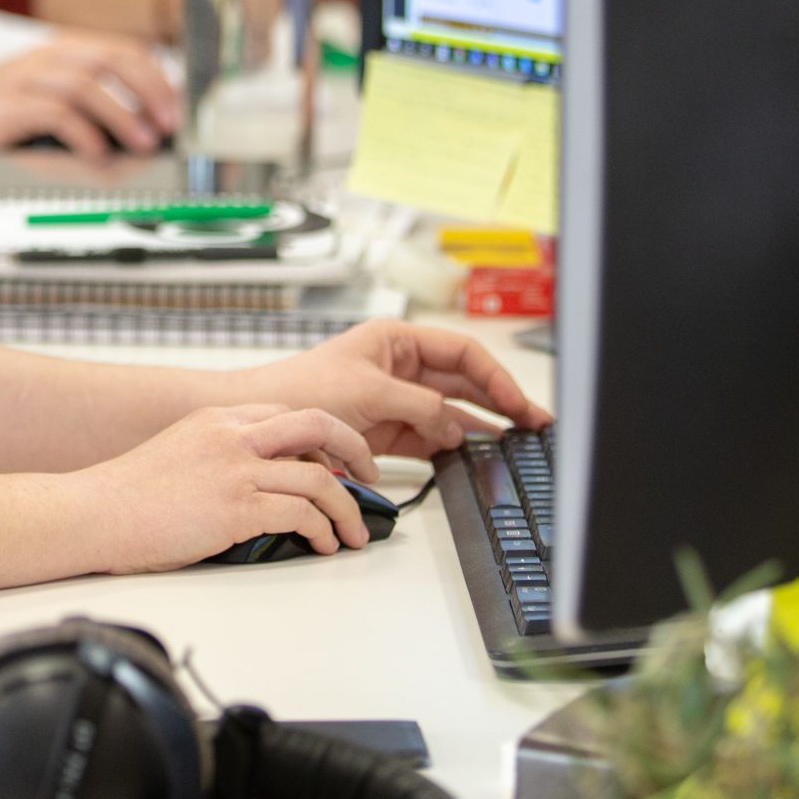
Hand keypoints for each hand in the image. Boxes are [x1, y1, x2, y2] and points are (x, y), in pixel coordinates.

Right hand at [0, 32, 179, 157]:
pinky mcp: (10, 105)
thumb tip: (140, 135)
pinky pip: (56, 114)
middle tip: (167, 124)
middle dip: (149, 89)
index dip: (156, 77)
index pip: (124, 50)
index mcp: (63, 50)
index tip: (176, 109)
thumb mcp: (47, 99)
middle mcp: (49, 56)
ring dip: (122, 115)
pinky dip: (84, 136)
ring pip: (88, 86)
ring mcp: (28, 78)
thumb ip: (90, 110)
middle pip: (113, 58)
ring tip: (142, 143)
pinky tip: (97, 155)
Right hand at [84, 404, 377, 572]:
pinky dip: (322, 531)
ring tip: (353, 534)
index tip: (339, 463)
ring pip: (320, 479)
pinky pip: (301, 514)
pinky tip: (321, 545)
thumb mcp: (180, 453)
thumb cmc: (129, 495)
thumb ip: (221, 456)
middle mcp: (234, 435)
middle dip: (356, 451)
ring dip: (348, 510)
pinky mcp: (236, 507)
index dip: (325, 438)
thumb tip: (262, 484)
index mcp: (220, 418)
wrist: (94, 512)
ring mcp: (236, 470)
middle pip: (319, 425)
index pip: (291, 414)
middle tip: (370, 478)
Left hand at [240, 320, 547, 459]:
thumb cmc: (303, 389)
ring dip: (483, 427)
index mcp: (396, 340)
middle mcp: (400, 367)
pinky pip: (431, 438)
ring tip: (517, 444)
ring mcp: (395, 400)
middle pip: (463, 382)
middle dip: (500, 401)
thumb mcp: (367, 391)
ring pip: (452, 412)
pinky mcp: (386, 431)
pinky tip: (477, 458)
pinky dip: (454, 448)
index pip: (460, 352)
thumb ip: (419, 405)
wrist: (263, 421)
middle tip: (536, 424)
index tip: (517, 402)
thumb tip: (457, 426)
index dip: (494, 376)